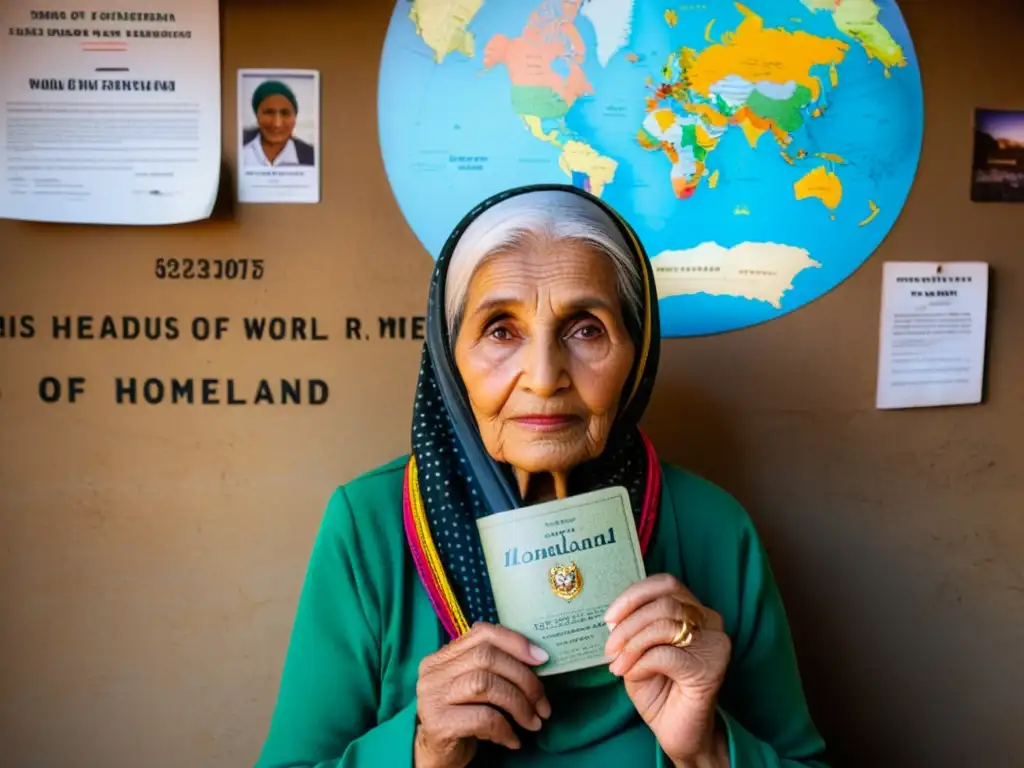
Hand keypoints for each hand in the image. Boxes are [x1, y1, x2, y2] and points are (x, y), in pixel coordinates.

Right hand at [414, 622, 551, 767]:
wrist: (436, 756)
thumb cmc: (462, 718)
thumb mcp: (475, 687)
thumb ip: (494, 668)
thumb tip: (537, 659)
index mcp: (445, 655)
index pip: (482, 633)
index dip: (516, 642)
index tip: (542, 659)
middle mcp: (434, 671)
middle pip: (487, 657)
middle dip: (524, 679)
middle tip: (543, 704)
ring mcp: (434, 695)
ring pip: (485, 684)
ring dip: (518, 704)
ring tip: (533, 722)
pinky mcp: (438, 722)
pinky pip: (482, 717)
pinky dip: (504, 728)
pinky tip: (513, 739)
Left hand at [604, 574, 730, 767]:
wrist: (678, 733)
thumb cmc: (659, 690)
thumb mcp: (638, 652)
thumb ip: (632, 629)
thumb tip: (614, 617)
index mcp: (694, 611)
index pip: (666, 584)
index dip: (634, 595)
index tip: (609, 617)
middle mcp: (710, 622)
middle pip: (664, 602)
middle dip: (628, 623)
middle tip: (610, 648)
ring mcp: (714, 643)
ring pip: (665, 624)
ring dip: (632, 644)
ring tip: (617, 664)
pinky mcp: (712, 667)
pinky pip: (666, 654)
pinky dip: (641, 662)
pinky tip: (633, 674)